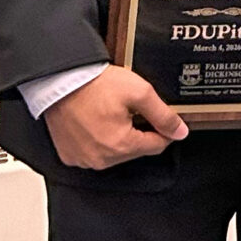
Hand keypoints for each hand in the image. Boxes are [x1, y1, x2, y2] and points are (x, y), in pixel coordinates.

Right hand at [44, 65, 186, 169]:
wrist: (59, 80)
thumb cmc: (94, 85)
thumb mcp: (140, 93)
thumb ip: (163, 115)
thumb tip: (180, 132)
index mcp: (120, 146)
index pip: (157, 146)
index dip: (164, 130)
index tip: (161, 118)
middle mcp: (101, 159)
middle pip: (136, 150)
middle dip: (140, 132)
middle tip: (131, 110)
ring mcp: (83, 159)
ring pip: (116, 153)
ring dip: (120, 138)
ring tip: (112, 114)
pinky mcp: (70, 155)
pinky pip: (94, 153)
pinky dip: (100, 141)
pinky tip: (97, 123)